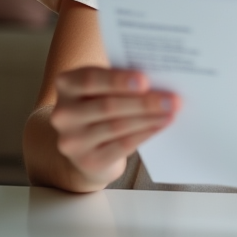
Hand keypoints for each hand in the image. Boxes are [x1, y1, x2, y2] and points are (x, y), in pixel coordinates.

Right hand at [48, 67, 178, 188]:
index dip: (117, 80)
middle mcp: (63, 114)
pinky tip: (161, 125)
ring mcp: (72, 140)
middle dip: (145, 102)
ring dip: (149, 118)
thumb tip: (158, 76)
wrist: (88, 147)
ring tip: (172, 111)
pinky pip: (122, 145)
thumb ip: (119, 81)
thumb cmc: (101, 106)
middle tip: (173, 99)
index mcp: (66, 85)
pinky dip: (145, 134)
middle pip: (108, 106)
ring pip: (117, 126)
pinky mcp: (87, 160)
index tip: (145, 80)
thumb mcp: (102, 89)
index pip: (90, 79)